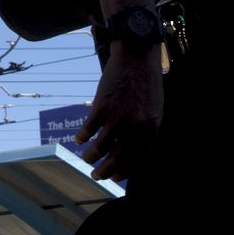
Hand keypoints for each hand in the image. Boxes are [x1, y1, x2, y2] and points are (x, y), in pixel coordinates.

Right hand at [75, 40, 163, 180]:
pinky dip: (82, 137)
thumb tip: (133, 152)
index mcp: (150, 129)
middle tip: (97, 176)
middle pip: (117, 159)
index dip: (124, 172)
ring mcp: (117, 117)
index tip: (115, 176)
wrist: (137, 58)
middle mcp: (134, 126)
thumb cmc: (146, 84)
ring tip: (86, 158)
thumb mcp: (154, 111)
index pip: (137, 160)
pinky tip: (79, 139)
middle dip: (105, 171)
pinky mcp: (102, 106)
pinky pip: (88, 130)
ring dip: (91, 157)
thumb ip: (145, 131)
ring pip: (100, 148)